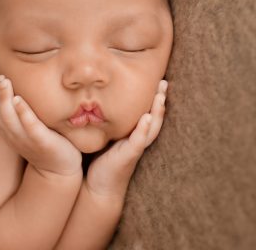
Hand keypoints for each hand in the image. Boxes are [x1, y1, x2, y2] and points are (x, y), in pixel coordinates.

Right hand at [0, 75, 81, 178]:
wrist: (60, 169)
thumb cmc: (46, 143)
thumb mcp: (30, 128)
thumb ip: (24, 112)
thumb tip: (24, 89)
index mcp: (10, 132)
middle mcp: (14, 136)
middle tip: (1, 77)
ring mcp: (27, 140)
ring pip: (9, 119)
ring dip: (5, 99)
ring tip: (6, 82)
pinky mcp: (42, 142)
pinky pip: (30, 127)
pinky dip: (23, 113)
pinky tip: (19, 99)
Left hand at [85, 80, 167, 197]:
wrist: (99, 184)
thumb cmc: (102, 157)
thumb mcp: (107, 134)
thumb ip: (108, 119)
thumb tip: (99, 97)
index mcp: (135, 132)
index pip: (147, 111)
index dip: (154, 97)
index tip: (158, 78)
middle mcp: (139, 138)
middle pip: (154, 117)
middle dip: (161, 100)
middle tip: (164, 82)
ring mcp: (135, 147)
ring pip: (151, 127)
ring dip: (157, 112)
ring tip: (160, 96)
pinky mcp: (129, 156)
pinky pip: (138, 141)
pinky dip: (143, 130)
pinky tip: (146, 118)